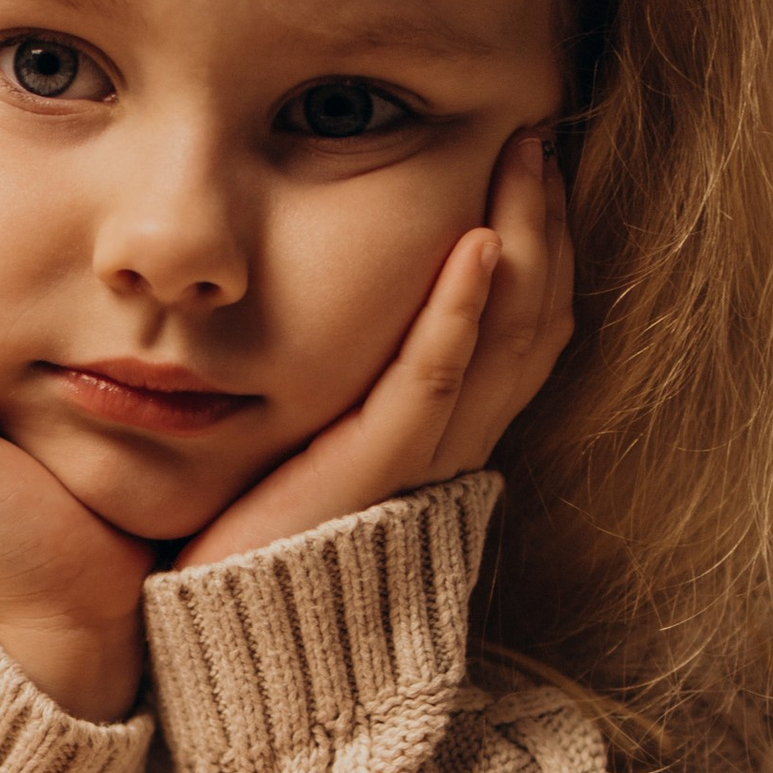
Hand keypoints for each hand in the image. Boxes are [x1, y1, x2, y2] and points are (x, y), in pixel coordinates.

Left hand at [173, 126, 574, 572]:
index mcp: (443, 437)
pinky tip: (473, 247)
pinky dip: (457, 314)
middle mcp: (449, 447)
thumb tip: (348, 301)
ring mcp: (417, 462)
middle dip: (544, 223)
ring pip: (504, 341)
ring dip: (521, 242)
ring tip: (522, 162)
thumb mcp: (318, 438)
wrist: (227, 636)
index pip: (524, 328)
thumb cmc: (254, 540)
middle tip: (537, 136)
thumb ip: (350, 383)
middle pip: (534, 320)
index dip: (543, 246)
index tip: (532, 165)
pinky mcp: (371, 471)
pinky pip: (429, 384)